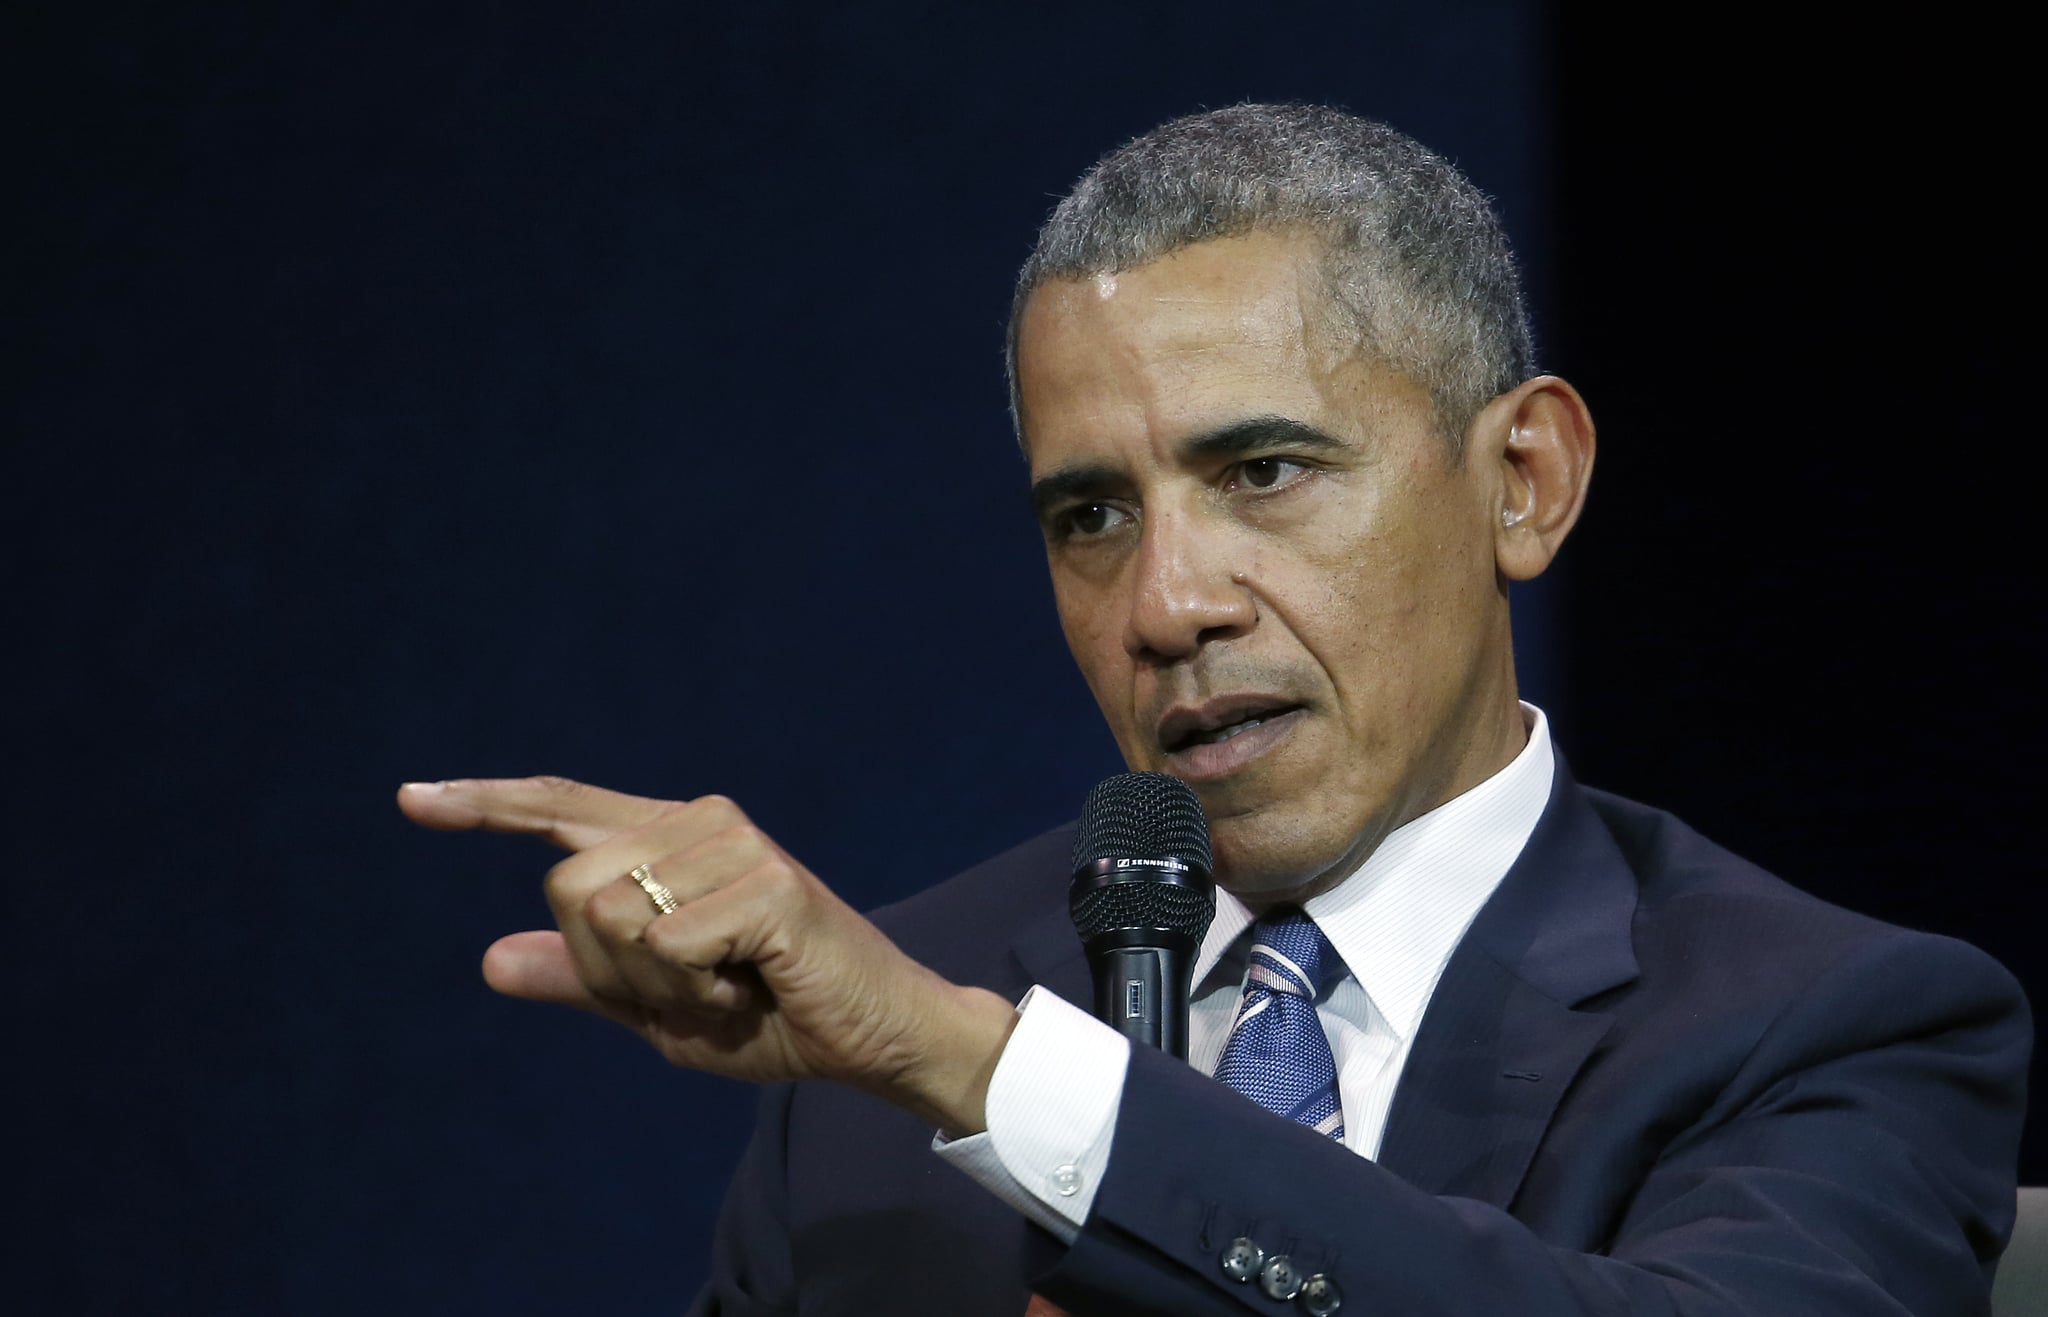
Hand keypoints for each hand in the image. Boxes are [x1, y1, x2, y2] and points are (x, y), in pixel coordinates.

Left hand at [398, 775, 1015, 1133]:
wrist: (872, 1039)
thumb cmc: (772, 1017)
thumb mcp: (658, 1009)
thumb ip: (585, 978)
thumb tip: (493, 960)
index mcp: (670, 838)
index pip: (562, 810)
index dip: (486, 805)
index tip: (411, 800)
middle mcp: (699, 821)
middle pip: (571, 887)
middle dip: (609, 968)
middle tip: (691, 989)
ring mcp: (733, 842)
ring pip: (614, 919)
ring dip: (658, 985)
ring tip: (730, 984)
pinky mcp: (765, 881)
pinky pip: (667, 946)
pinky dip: (695, 992)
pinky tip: (750, 985)